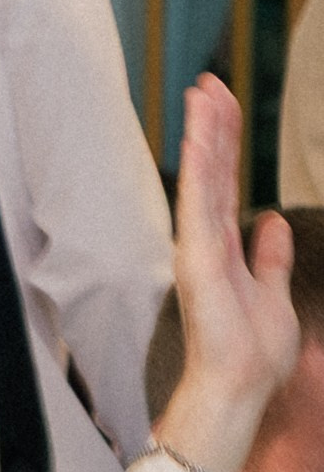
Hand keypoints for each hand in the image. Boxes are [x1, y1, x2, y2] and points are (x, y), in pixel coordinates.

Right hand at [157, 74, 296, 471]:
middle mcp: (205, 242)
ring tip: (205, 92)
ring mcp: (198, 248)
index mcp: (222, 248)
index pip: (223, 184)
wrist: (240, 388)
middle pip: (210, 172)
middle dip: (213, 126)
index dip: (224, 144)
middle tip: (212, 83)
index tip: (224, 106)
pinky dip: (198, 167)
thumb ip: (271, 258)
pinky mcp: (198, 258)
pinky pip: (198, 202)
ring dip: (204, 134)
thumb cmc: (252, 354)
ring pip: (203, 178)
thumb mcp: (274, 293)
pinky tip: (198, 136)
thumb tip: (274, 224)